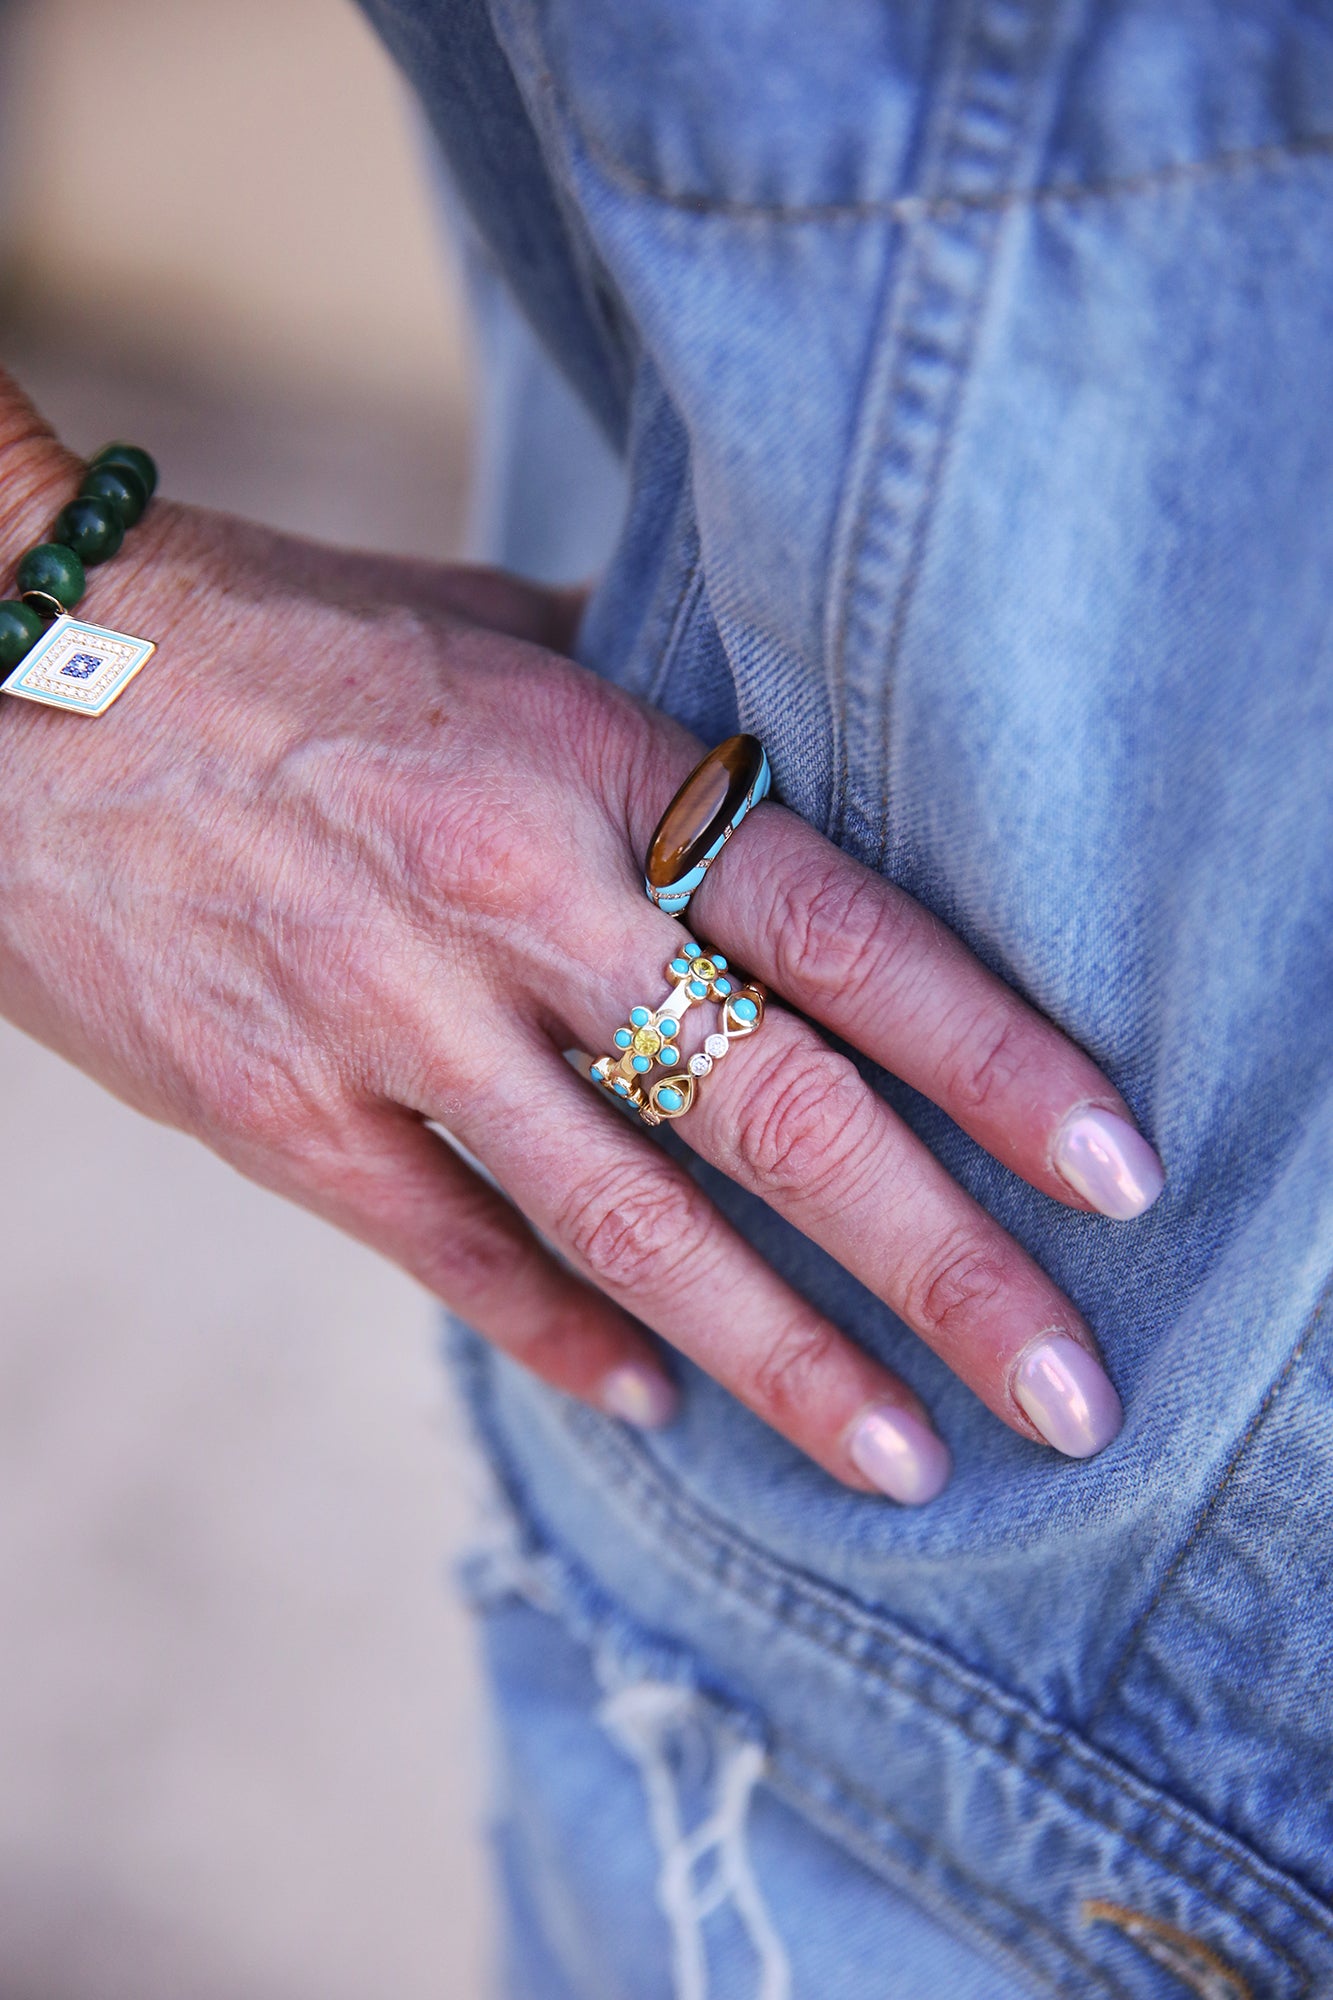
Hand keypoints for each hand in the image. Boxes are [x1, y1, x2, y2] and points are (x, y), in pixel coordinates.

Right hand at [0, 398, 1161, 1505]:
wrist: (16, 683)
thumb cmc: (278, 645)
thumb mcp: (488, 638)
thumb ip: (646, 726)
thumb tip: (778, 774)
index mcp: (587, 766)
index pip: (846, 929)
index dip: (995, 1056)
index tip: (1111, 1170)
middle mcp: (511, 904)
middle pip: (772, 1108)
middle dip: (939, 1266)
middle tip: (1063, 1394)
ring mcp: (391, 1025)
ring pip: (627, 1223)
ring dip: (778, 1360)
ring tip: (902, 1461)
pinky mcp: (282, 1114)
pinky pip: (456, 1254)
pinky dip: (565, 1339)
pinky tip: (656, 1410)